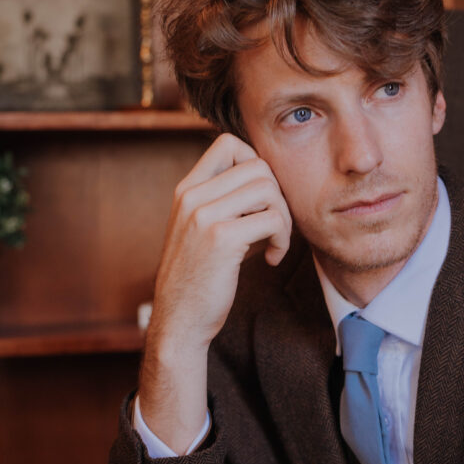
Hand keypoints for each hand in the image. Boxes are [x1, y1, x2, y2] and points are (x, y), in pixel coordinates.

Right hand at [139, 134, 291, 451]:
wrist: (180, 319)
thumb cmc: (200, 277)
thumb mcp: (203, 229)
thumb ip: (227, 202)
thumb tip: (269, 180)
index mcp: (187, 189)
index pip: (228, 143)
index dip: (257, 164)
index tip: (262, 199)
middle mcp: (192, 196)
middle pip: (258, 165)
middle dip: (278, 196)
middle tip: (275, 226)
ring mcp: (204, 215)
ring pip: (269, 189)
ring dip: (284, 218)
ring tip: (275, 242)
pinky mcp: (221, 238)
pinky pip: (272, 219)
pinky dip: (282, 239)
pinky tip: (271, 258)